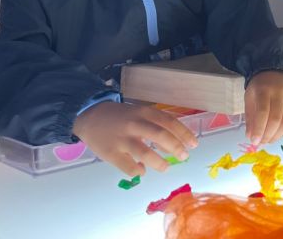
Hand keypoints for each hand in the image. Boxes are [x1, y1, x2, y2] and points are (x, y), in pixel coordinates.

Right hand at [72, 102, 197, 176]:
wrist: (88, 117)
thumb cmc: (119, 117)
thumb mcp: (138, 113)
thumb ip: (155, 124)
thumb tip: (174, 144)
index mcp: (143, 112)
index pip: (169, 121)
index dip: (184, 133)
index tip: (194, 144)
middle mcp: (134, 124)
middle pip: (160, 135)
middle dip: (176, 147)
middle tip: (184, 156)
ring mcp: (121, 139)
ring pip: (145, 152)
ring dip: (159, 162)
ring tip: (165, 167)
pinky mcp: (110, 153)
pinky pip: (128, 166)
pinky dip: (138, 171)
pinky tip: (142, 171)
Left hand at [244, 70, 282, 144]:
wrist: (278, 70)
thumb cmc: (260, 85)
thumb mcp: (250, 96)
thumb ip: (250, 116)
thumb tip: (250, 136)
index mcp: (264, 90)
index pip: (263, 112)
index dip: (259, 129)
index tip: (254, 141)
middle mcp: (279, 94)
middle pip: (276, 119)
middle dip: (268, 135)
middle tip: (260, 143)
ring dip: (277, 136)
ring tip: (268, 141)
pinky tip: (277, 135)